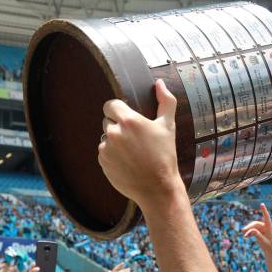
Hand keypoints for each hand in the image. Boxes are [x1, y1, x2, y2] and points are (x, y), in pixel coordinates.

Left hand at [98, 79, 183, 211]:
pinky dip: (112, 156)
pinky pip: (104, 153)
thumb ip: (166, 101)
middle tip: (135, 139)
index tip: (127, 118)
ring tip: (133, 153)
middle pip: (107, 121)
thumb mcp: (169, 126)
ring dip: (115, 142)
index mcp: (128, 121)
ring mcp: (106, 149)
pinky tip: (127, 162)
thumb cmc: (165, 156)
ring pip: (105, 138)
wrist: (157, 188)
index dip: (118, 110)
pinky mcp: (102, 162)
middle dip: (118, 127)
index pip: (110, 105)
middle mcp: (114, 133)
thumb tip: (160, 83)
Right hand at [242, 203, 271, 254]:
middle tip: (243, 230)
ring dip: (248, 230)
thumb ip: (257, 235)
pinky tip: (246, 236)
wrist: (269, 250)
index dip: (264, 210)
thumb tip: (251, 230)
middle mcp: (265, 226)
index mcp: (269, 227)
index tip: (262, 204)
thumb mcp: (263, 241)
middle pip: (256, 224)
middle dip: (249, 227)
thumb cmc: (268, 246)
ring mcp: (262, 228)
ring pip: (253, 227)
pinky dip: (249, 233)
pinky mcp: (259, 231)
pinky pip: (252, 230)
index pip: (266, 217)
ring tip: (244, 235)